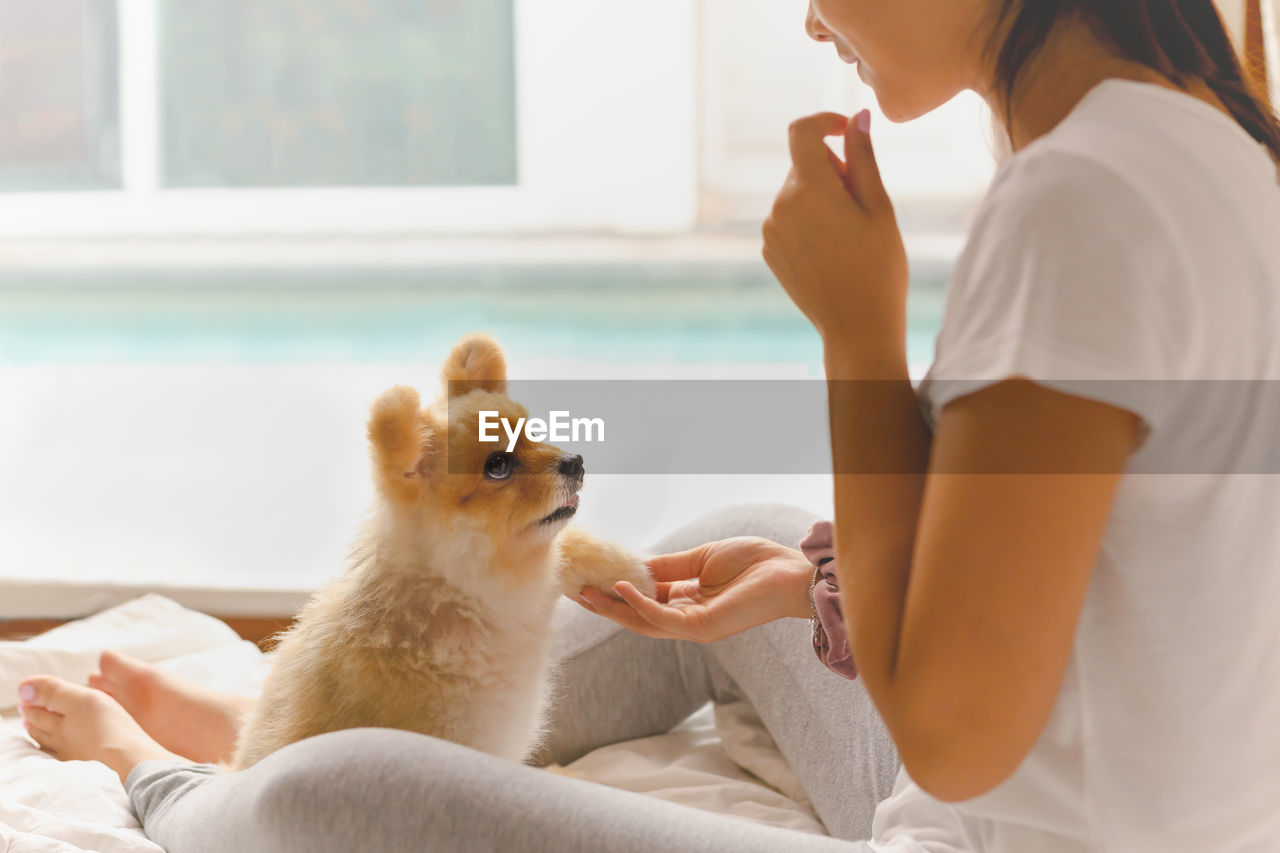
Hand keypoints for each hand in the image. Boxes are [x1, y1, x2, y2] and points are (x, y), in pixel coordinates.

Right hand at [576, 536, 813, 641]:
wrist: (789, 572)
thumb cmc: (754, 562)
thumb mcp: (702, 558)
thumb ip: (669, 565)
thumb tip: (635, 564)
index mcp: (687, 601)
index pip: (643, 599)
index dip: (615, 589)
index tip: (589, 577)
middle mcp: (686, 618)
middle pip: (635, 615)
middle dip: (604, 604)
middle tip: (574, 589)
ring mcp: (692, 626)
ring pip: (642, 621)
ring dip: (612, 608)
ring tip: (585, 592)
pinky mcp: (701, 627)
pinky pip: (661, 618)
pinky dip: (638, 604)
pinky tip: (621, 587)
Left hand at [762, 110, 909, 353]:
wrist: (857, 327)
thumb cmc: (879, 267)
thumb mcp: (878, 207)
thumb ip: (863, 157)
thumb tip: (857, 116)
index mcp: (809, 190)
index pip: (801, 131)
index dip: (825, 122)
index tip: (846, 131)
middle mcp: (780, 207)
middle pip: (804, 165)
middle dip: (832, 170)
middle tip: (862, 203)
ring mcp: (771, 230)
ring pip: (796, 193)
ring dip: (821, 197)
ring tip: (848, 234)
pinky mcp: (769, 250)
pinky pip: (788, 218)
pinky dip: (809, 220)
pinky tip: (832, 251)